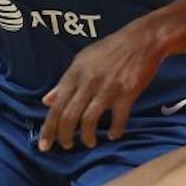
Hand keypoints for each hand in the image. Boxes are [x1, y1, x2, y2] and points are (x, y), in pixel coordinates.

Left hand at [38, 26, 164, 150]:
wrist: (142, 39)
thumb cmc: (110, 50)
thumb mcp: (82, 60)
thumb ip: (64, 82)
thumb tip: (47, 101)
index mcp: (74, 74)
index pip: (56, 105)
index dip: (48, 128)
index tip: (43, 145)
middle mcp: (88, 82)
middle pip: (69, 116)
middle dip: (64, 136)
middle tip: (66, 146)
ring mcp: (107, 89)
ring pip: (89, 120)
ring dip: (87, 137)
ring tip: (89, 142)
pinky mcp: (127, 93)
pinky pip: (118, 119)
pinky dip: (114, 131)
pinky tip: (113, 135)